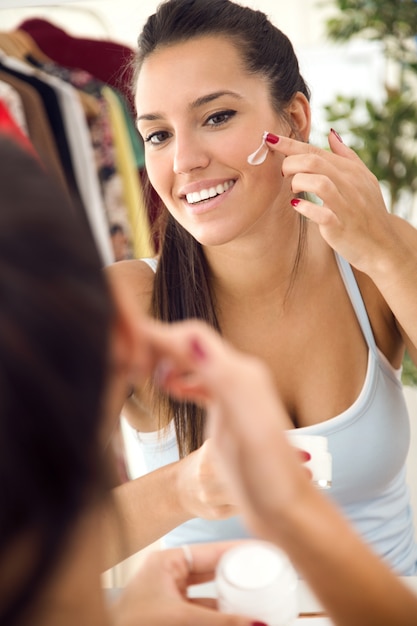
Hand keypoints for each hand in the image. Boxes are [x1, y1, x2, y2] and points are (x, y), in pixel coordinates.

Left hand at [111, 541, 253, 625]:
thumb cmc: (128, 625)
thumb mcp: (179, 620)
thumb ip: (220, 622)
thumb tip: (258, 625)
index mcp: (166, 563)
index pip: (212, 551)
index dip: (240, 553)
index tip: (266, 555)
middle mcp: (168, 579)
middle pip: (214, 575)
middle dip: (240, 582)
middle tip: (268, 584)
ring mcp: (169, 601)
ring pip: (211, 599)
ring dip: (233, 606)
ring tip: (259, 606)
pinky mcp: (170, 619)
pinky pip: (203, 616)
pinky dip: (221, 619)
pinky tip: (239, 621)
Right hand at [145, 320, 309, 541]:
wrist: (285, 509)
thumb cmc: (270, 475)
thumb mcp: (247, 427)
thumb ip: (223, 381)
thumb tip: (190, 339)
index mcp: (242, 376)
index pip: (194, 339)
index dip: (161, 336)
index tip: (130, 343)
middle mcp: (240, 378)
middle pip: (193, 345)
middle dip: (161, 344)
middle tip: (128, 353)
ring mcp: (235, 396)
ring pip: (196, 363)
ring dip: (170, 360)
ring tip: (142, 368)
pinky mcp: (230, 413)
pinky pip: (201, 385)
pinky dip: (182, 381)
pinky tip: (170, 389)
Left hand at [269, 130, 398, 274]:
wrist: (382, 245)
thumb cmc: (368, 211)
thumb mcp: (364, 179)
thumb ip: (346, 156)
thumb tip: (331, 134)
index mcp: (351, 171)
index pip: (316, 151)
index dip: (290, 144)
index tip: (270, 139)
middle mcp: (349, 184)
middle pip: (313, 162)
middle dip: (290, 163)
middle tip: (283, 173)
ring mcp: (345, 205)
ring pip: (318, 182)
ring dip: (297, 182)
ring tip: (293, 189)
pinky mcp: (339, 226)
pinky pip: (320, 213)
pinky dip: (305, 208)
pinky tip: (296, 206)